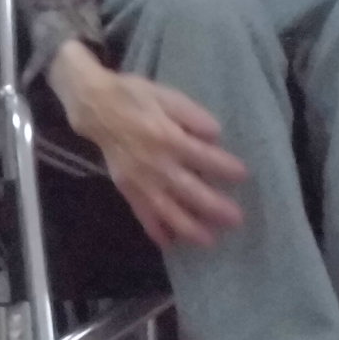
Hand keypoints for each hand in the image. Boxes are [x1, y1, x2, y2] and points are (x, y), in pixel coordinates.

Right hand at [51, 42, 248, 247]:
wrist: (95, 108)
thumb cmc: (136, 98)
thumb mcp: (167, 95)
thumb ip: (191, 115)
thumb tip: (214, 134)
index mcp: (167, 137)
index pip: (203, 157)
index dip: (225, 168)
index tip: (243, 175)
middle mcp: (154, 163)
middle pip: (189, 190)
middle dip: (213, 207)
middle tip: (236, 219)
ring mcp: (139, 179)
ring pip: (165, 209)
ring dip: (187, 227)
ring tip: (207, 240)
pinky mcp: (126, 187)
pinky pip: (141, 212)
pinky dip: (154, 229)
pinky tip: (168, 243)